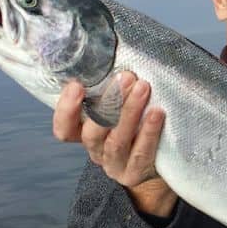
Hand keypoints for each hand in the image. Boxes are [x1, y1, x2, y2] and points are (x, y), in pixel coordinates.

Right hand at [52, 71, 177, 216]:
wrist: (161, 161)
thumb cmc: (137, 124)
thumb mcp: (119, 107)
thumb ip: (112, 90)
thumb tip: (115, 53)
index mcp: (85, 134)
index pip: (64, 128)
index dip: (66, 109)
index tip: (76, 85)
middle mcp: (96, 151)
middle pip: (92, 132)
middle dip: (109, 102)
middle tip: (126, 77)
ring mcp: (114, 165)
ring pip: (116, 141)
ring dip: (129, 112)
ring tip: (143, 87)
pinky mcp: (135, 174)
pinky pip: (140, 153)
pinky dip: (148, 132)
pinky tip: (157, 113)